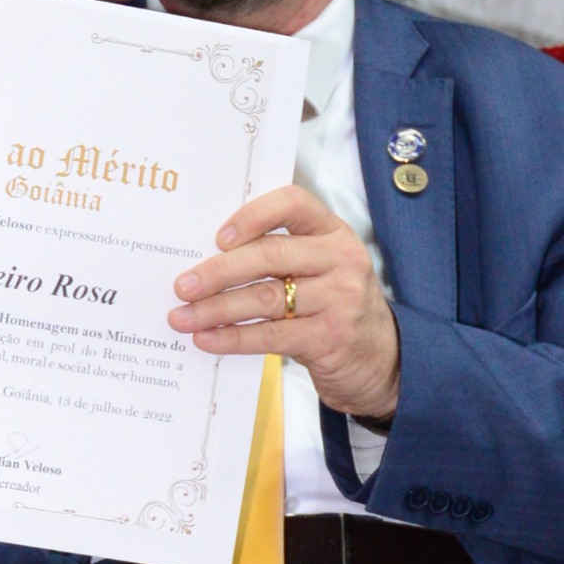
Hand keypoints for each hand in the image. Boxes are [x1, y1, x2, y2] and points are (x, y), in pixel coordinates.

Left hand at [170, 183, 401, 421]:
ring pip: (264, 298)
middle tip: (182, 285)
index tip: (218, 237)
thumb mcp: (320, 268)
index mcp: (333, 232)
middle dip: (217, 272)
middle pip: (269, 256)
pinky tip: (206, 339)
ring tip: (182, 317)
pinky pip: (269, 336)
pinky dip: (232, 338)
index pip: (293, 204)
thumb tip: (205, 259)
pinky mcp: (329, 338)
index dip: (252, 216)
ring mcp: (339, 299)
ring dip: (215, 309)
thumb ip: (279, 254)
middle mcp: (340, 259)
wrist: (381, 359)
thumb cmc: (335, 305)